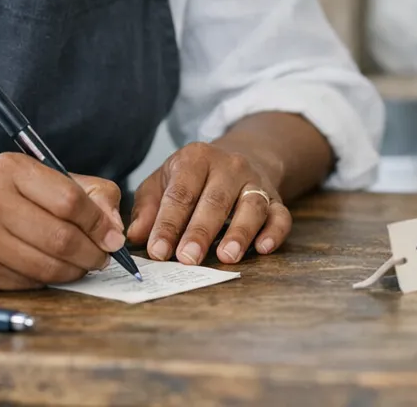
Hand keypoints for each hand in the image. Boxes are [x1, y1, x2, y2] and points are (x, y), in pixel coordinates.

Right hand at [0, 152, 124, 291]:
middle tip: (101, 257)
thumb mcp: (30, 177)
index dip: (99, 222)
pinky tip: (48, 271)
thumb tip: (114, 227)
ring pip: (48, 266)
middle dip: (92, 253)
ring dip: (74, 271)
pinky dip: (48, 281)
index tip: (112, 236)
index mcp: (9, 169)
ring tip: (80, 266)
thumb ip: (80, 191)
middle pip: (62, 237)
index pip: (70, 199)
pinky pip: (29, 283)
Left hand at [128, 142, 292, 265]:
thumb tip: (136, 236)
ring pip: (251, 205)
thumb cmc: (191, 178)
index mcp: (196, 158)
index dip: (168, 223)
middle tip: (187, 258)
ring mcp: (255, 182)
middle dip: (200, 231)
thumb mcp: (163, 181)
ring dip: (239, 232)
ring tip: (226, 256)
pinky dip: (274, 232)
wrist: (236, 160)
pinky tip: (263, 248)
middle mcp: (229, 166)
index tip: (157, 251)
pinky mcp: (276, 199)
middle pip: (215, 200)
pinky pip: (280, 215)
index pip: (180, 193)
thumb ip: (147, 207)